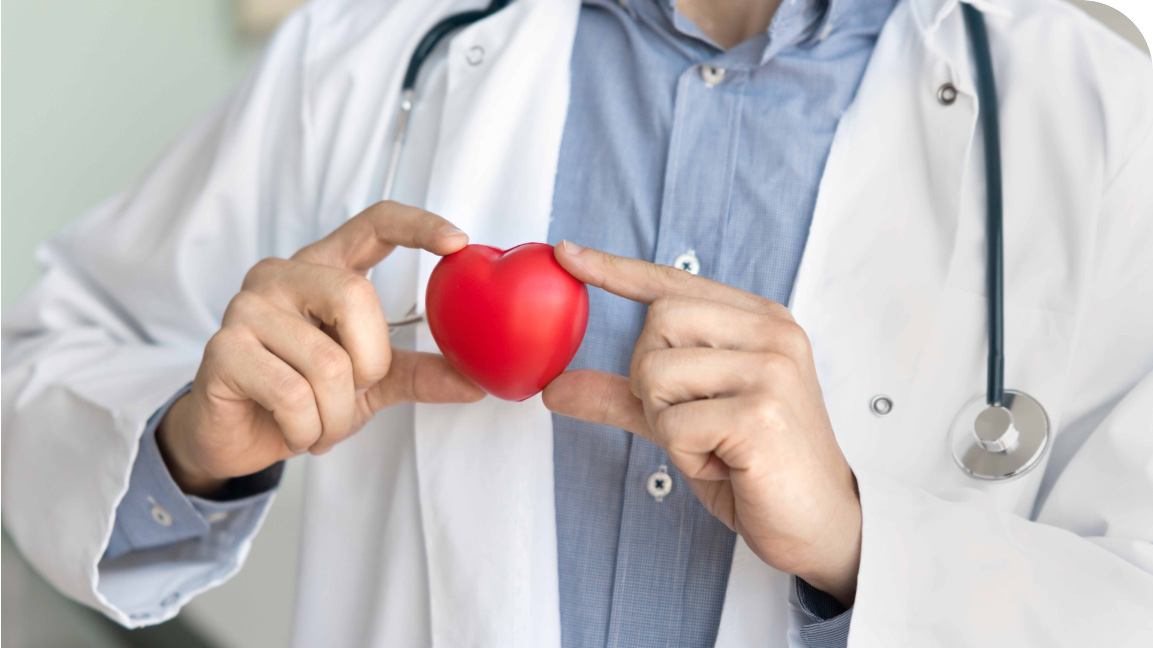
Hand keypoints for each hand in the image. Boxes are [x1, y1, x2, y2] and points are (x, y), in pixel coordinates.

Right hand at [158, 201, 484, 495]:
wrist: (236, 438)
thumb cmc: (303, 398)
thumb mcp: (371, 382)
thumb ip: (419, 372)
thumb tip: (478, 382)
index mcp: (324, 268)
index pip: (373, 223)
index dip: (417, 224)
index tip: (458, 242)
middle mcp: (282, 274)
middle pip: (356, 297)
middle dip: (370, 364)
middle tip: (355, 393)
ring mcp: (246, 306)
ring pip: (326, 361)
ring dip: (335, 414)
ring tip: (318, 424)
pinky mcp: (222, 348)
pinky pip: (291, 394)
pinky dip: (306, 428)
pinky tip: (294, 430)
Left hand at [543, 242, 861, 605]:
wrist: (819, 525)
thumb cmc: (757, 467)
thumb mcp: (683, 421)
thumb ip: (625, 396)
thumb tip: (555, 386)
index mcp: (759, 322)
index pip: (674, 282)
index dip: (616, 269)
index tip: (567, 253)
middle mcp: (772, 334)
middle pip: (656, 322)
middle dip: (649, 381)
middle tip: (690, 420)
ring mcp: (771, 370)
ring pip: (656, 372)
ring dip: (665, 423)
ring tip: (711, 445)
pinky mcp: (762, 413)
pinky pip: (673, 424)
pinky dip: (683, 454)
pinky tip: (724, 464)